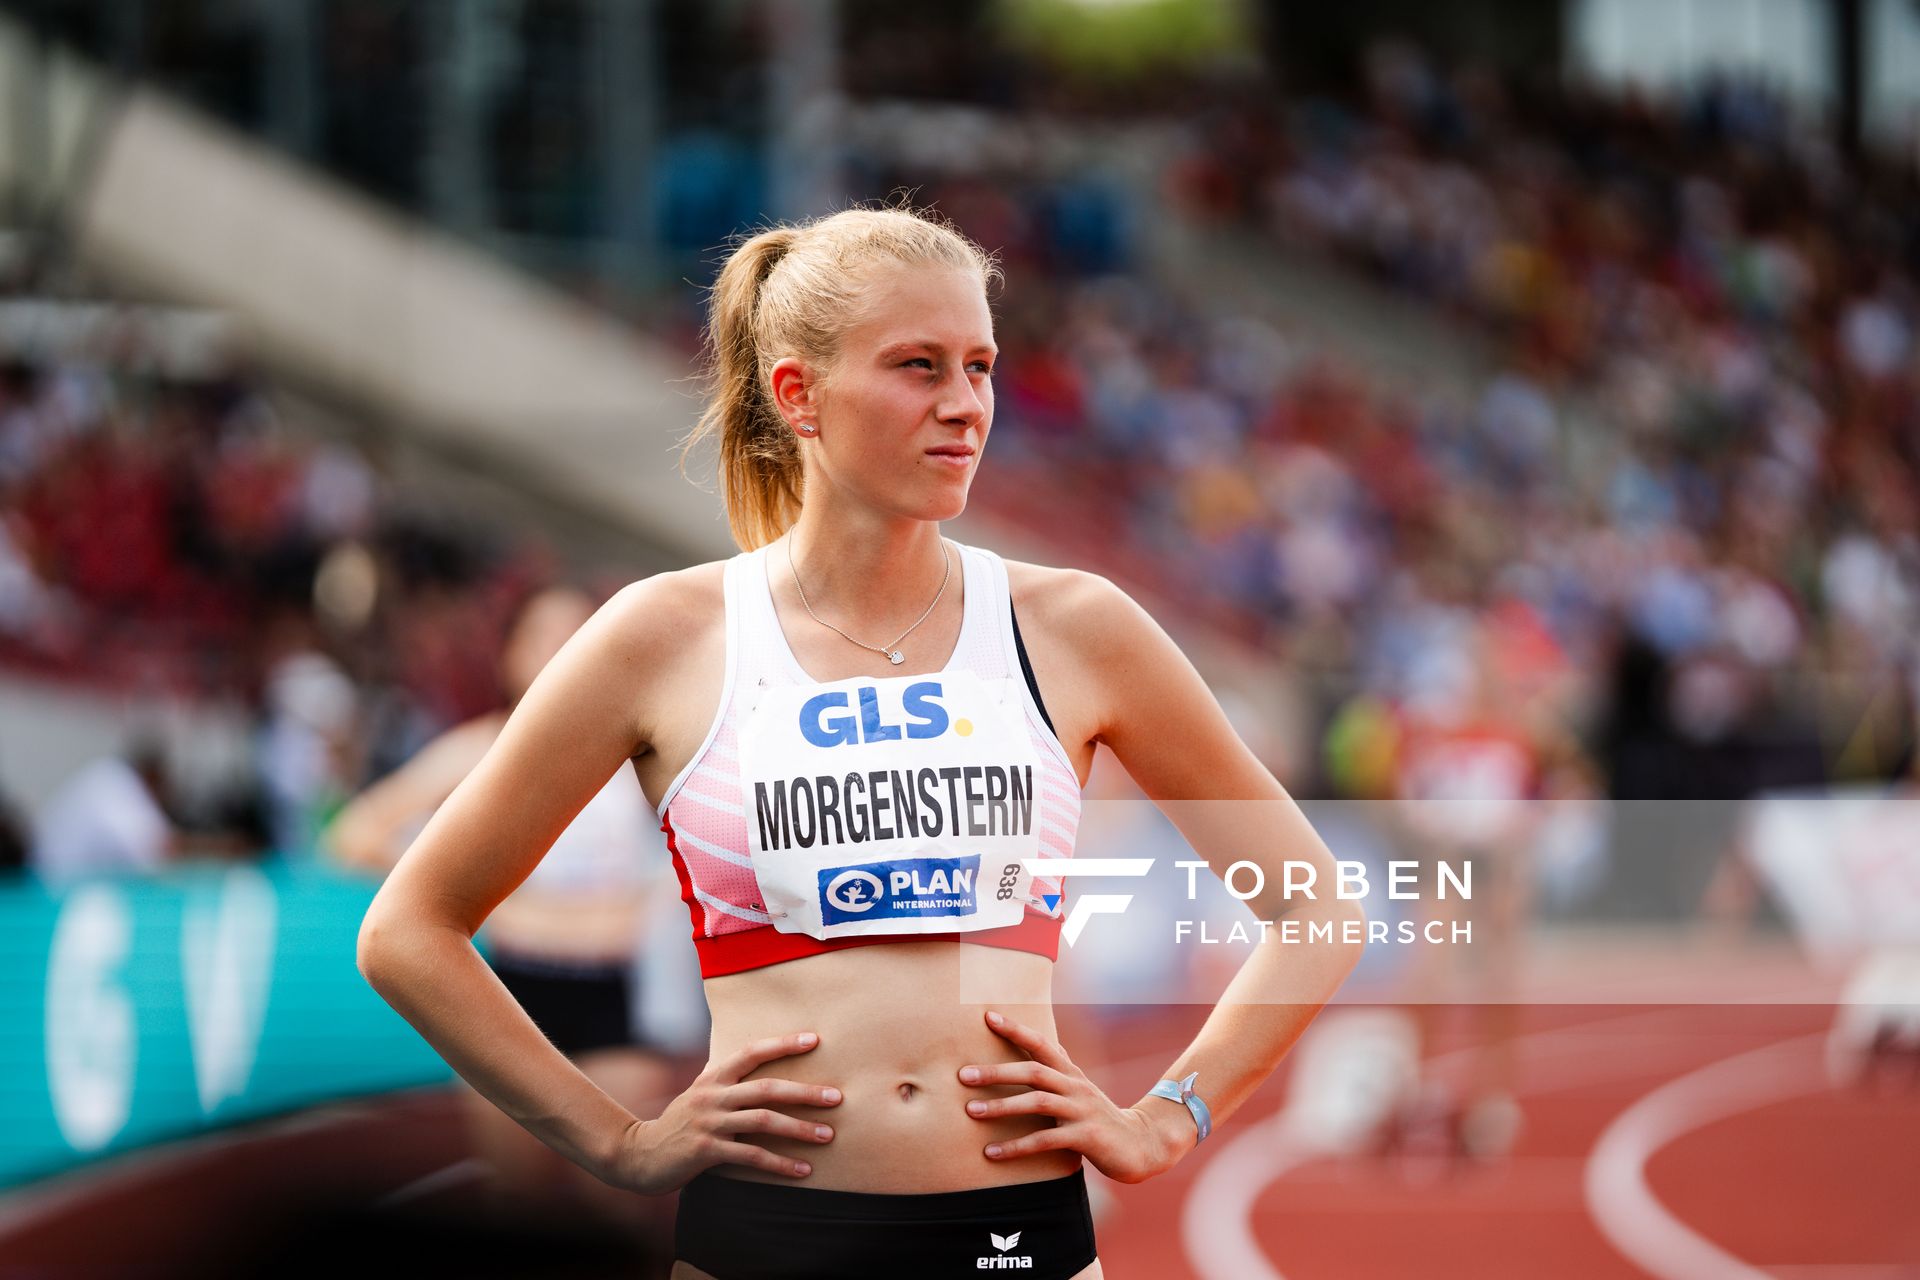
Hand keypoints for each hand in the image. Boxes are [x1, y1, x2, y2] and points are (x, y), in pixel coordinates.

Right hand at [602, 1031, 841, 1194]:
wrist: (639, 1154)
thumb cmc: (679, 1124)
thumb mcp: (701, 1095)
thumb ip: (727, 1082)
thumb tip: (761, 1067)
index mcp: (714, 1077)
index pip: (752, 1052)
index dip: (783, 1044)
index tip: (814, 1039)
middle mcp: (713, 1095)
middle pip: (767, 1088)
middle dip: (805, 1093)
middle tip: (837, 1097)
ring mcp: (709, 1122)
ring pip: (763, 1121)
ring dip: (800, 1129)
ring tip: (828, 1135)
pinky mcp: (706, 1151)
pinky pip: (751, 1155)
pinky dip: (780, 1163)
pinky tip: (803, 1170)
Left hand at [957, 1011, 1187, 1184]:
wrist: (1142, 1145)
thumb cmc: (1100, 1117)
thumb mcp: (1079, 1089)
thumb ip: (1059, 1069)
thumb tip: (1039, 1044)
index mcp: (1071, 1074)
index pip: (1042, 1044)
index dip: (1016, 1029)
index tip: (987, 1016)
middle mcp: (1075, 1087)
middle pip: (1033, 1071)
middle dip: (996, 1072)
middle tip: (963, 1074)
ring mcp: (1081, 1111)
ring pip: (1037, 1102)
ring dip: (1001, 1106)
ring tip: (971, 1111)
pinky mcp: (1085, 1137)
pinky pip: (1045, 1140)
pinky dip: (1016, 1146)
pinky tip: (992, 1152)